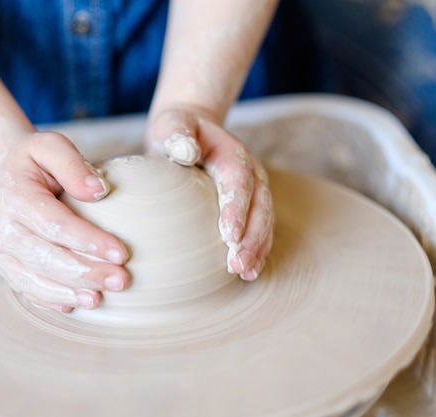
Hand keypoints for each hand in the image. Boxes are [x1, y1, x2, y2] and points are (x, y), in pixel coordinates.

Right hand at [0, 131, 129, 311]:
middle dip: (85, 273)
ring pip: (33, 280)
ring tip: (100, 298)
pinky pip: (25, 288)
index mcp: (13, 197)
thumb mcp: (50, 146)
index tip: (121, 253)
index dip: (88, 241)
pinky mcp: (2, 266)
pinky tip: (76, 303)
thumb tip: (99, 191)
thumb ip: (73, 164)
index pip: (55, 225)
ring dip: (69, 292)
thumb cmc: (32, 160)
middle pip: (45, 258)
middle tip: (121, 280)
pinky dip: (50, 299)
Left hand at [146, 108, 273, 279]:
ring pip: (264, 221)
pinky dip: (256, 250)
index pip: (238, 181)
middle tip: (237, 264)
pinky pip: (258, 229)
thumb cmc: (176, 131)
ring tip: (245, 272)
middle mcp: (250, 173)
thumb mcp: (172, 125)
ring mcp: (253, 190)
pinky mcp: (249, 205)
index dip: (237, 209)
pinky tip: (248, 272)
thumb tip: (187, 153)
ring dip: (256, 248)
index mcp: (232, 153)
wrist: (191, 131)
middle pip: (259, 206)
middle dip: (252, 237)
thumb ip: (177, 134)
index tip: (229, 235)